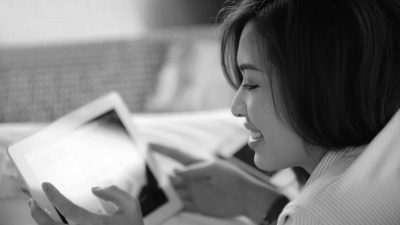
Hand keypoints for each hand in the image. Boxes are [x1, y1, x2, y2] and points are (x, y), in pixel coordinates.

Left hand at [30, 183, 143, 224]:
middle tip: (32, 203)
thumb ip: (114, 193)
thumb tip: (96, 189)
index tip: (46, 186)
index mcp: (95, 224)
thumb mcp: (131, 206)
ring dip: (42, 223)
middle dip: (37, 214)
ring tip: (39, 213)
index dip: (54, 196)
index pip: (67, 208)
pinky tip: (53, 223)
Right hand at [149, 143, 280, 222]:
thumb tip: (175, 172)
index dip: (162, 149)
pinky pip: (180, 206)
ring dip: (163, 194)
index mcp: (196, 165)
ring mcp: (193, 192)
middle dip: (157, 176)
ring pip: (173, 192)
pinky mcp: (196, 205)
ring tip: (152, 196)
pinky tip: (163, 209)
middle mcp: (192, 178)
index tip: (147, 145)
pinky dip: (171, 208)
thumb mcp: (215, 169)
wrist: (246, 198)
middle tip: (146, 177)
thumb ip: (195, 170)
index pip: (175, 155)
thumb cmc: (233, 178)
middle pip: (170, 176)